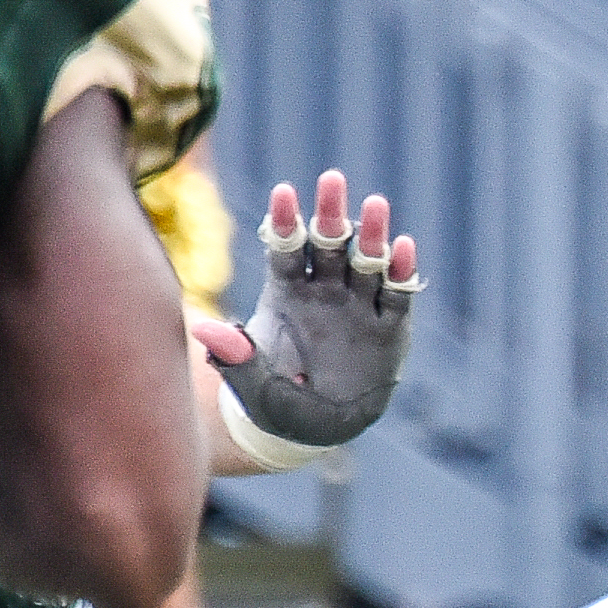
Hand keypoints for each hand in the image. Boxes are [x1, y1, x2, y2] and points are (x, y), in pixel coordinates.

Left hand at [220, 169, 420, 448]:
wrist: (316, 429)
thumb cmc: (275, 400)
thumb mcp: (252, 384)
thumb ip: (235, 357)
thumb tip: (204, 330)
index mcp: (286, 293)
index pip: (285, 248)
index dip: (285, 221)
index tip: (284, 191)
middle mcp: (324, 291)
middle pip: (328, 243)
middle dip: (331, 213)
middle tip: (332, 179)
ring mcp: (358, 306)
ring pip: (366, 262)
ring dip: (372, 235)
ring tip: (376, 205)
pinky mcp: (388, 328)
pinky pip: (396, 297)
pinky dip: (400, 273)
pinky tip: (403, 248)